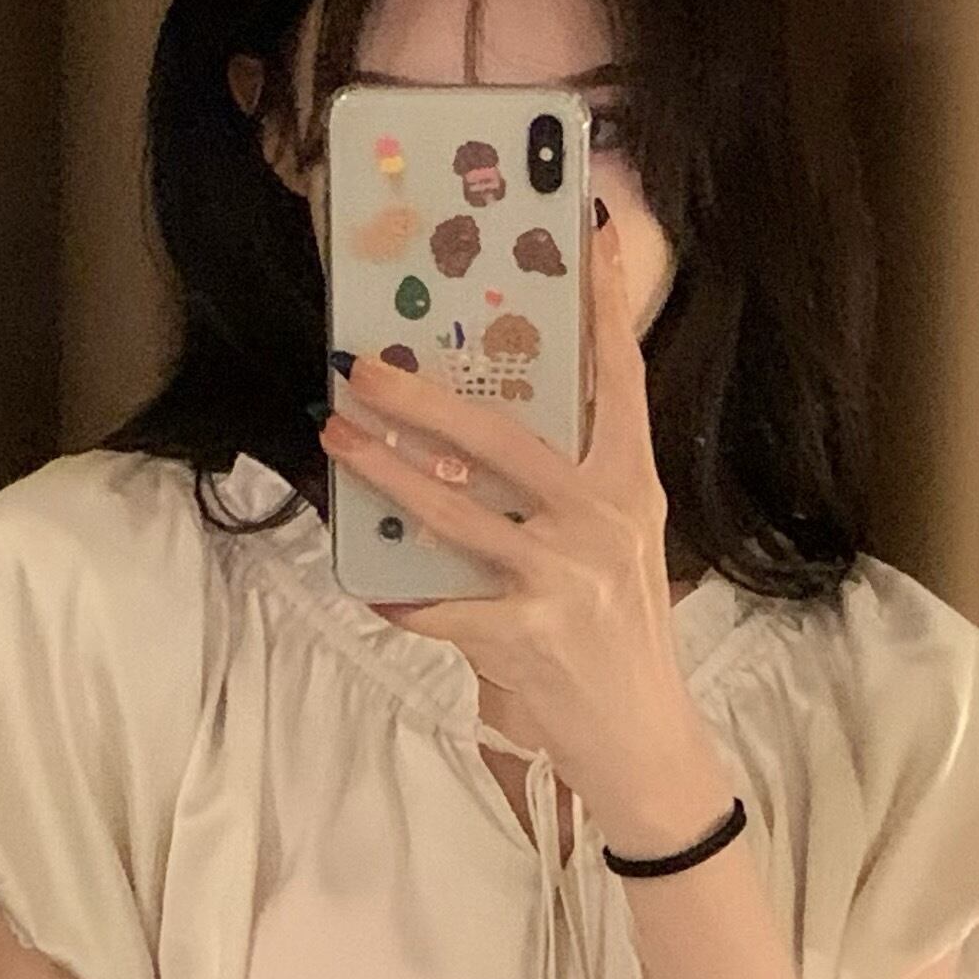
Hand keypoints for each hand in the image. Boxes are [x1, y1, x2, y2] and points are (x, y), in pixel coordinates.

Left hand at [320, 207, 734, 854]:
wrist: (643, 741)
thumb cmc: (618, 633)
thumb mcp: (617, 545)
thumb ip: (568, 489)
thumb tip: (472, 436)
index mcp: (632, 486)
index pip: (620, 380)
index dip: (602, 307)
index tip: (587, 236)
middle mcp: (602, 520)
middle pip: (502, 437)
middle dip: (422, 397)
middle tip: (363, 364)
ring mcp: (562, 577)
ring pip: (452, 509)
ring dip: (382, 472)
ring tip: (336, 440)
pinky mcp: (522, 635)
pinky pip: (435, 603)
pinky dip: (397, 595)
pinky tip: (370, 583)